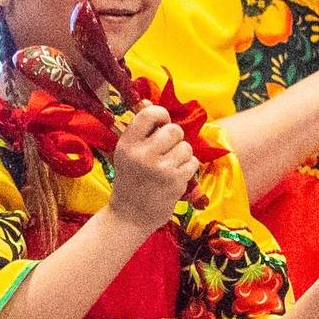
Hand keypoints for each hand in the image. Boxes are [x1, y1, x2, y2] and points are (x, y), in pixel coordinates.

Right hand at [106, 105, 198, 229]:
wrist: (129, 216)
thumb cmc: (130, 180)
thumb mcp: (126, 153)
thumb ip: (139, 130)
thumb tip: (149, 102)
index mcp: (127, 144)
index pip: (150, 114)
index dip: (161, 115)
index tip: (161, 125)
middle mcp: (142, 154)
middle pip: (174, 130)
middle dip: (175, 139)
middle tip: (166, 151)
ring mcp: (160, 168)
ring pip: (186, 147)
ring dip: (182, 155)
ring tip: (169, 167)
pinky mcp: (175, 181)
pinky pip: (193, 162)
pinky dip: (187, 169)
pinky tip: (175, 177)